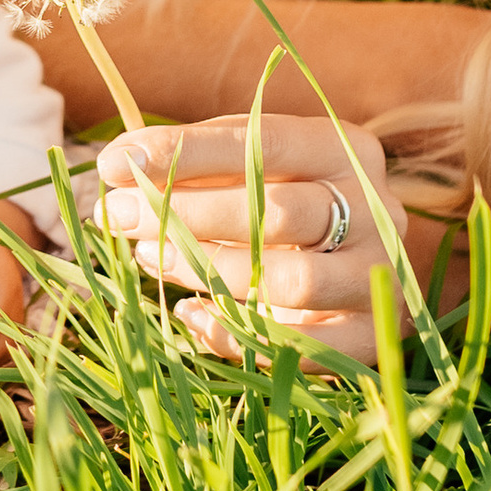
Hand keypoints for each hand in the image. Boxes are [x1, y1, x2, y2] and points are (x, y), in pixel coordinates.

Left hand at [92, 116, 407, 366]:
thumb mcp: (254, 167)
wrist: (364, 268)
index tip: (116, 162)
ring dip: (207, 272)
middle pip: (276, 212)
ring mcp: (375, 277)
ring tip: (147, 257)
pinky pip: (298, 348)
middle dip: (184, 213)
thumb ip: (197, 160)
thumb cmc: (288, 202)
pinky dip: (236, 337)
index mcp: (343, 149)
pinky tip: (192, 314)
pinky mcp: (367, 336)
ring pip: (290, 281)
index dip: (186, 151)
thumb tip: (118, 166)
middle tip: (115, 213)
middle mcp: (374, 209)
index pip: (264, 142)